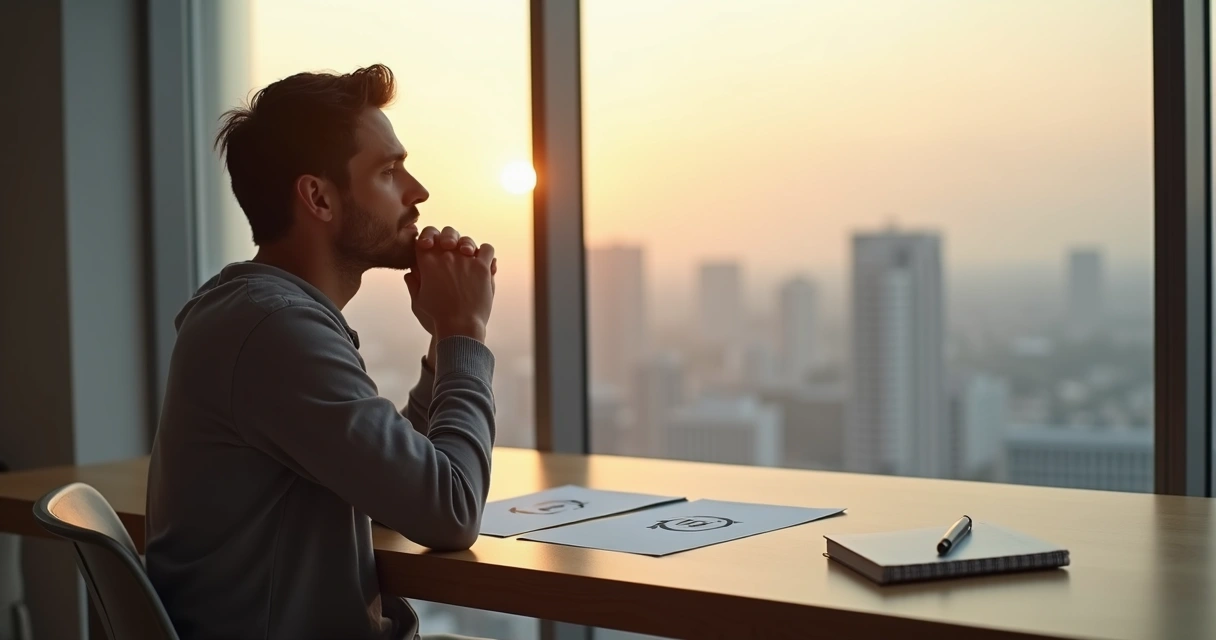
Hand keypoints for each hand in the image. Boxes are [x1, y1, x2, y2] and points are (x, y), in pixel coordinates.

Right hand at [406, 227, 496, 342]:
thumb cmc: (436, 317)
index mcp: (427, 261)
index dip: (428, 237)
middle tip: (449, 248)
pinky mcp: (482, 267)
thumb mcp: (418, 301)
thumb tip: (410, 272)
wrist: (459, 327)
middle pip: (446, 233)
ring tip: (466, 256)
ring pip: (467, 240)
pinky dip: (485, 253)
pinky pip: (487, 249)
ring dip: (466, 245)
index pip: (426, 236)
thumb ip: (413, 284)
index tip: (431, 246)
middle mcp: (446, 255)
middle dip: (447, 237)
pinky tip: (481, 261)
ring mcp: (465, 259)